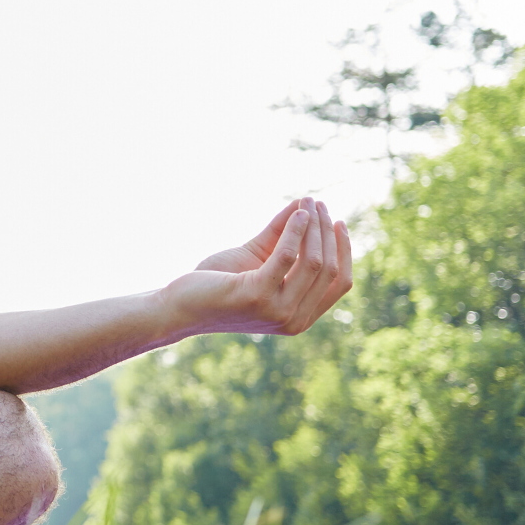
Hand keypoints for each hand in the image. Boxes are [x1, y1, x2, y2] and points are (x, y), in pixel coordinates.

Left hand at [160, 197, 352, 336]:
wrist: (181, 304)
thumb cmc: (218, 284)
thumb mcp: (258, 259)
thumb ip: (283, 237)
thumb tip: (307, 204)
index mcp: (301, 318)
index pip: (339, 284)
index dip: (343, 251)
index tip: (338, 223)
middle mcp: (294, 321)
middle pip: (328, 269)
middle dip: (327, 233)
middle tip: (320, 205)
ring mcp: (278, 312)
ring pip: (314, 262)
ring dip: (314, 228)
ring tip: (309, 204)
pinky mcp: (257, 296)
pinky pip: (287, 256)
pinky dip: (295, 230)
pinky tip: (297, 212)